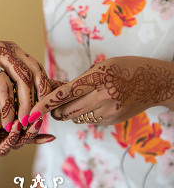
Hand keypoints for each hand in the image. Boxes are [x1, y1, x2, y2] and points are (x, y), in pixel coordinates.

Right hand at [0, 39, 50, 131]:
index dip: (42, 89)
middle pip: (23, 78)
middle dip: (27, 103)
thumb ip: (14, 71)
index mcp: (13, 50)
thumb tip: (35, 97)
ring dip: (8, 108)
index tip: (43, 108)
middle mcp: (2, 50)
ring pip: (4, 84)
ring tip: (8, 124)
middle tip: (27, 121)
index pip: (36, 68)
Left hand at [0, 76, 54, 155]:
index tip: (50, 133)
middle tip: (35, 124)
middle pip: (16, 145)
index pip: (24, 138)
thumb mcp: (0, 88)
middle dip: (27, 136)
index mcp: (2, 128)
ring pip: (1, 148)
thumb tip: (51, 88)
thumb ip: (22, 91)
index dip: (37, 137)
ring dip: (11, 136)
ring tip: (18, 124)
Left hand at [30, 56, 173, 124]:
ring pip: (76, 118)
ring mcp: (109, 111)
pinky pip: (89, 121)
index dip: (45, 104)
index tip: (31, 112)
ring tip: (80, 100)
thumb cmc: (125, 68)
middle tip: (54, 105)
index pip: (65, 93)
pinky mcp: (113, 120)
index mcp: (98, 78)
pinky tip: (96, 104)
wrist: (156, 83)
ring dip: (71, 112)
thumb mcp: (101, 67)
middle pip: (67, 111)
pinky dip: (86, 114)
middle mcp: (104, 96)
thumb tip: (51, 89)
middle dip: (56, 110)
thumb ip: (77, 80)